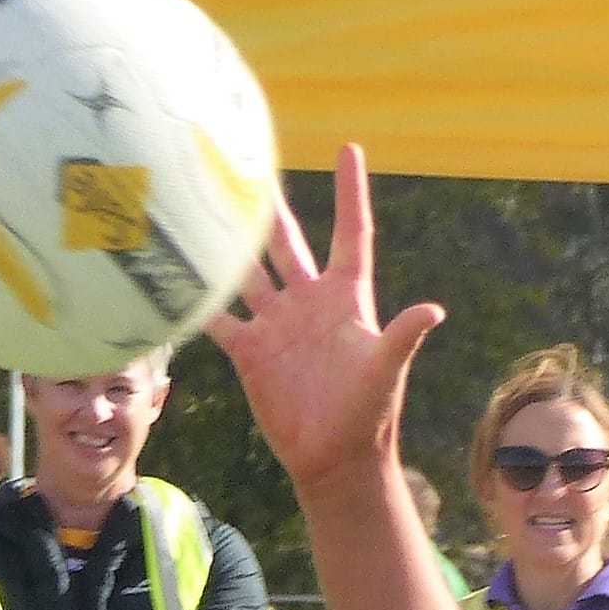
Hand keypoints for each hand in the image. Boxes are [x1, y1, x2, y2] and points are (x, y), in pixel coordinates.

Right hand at [207, 147, 446, 499]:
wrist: (334, 461)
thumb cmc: (367, 416)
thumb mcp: (385, 372)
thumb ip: (403, 337)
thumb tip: (434, 310)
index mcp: (347, 299)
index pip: (352, 233)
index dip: (351, 192)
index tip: (349, 148)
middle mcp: (310, 303)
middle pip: (288, 242)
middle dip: (271, 205)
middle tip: (250, 163)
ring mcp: (278, 325)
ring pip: (249, 271)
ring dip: (228, 242)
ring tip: (203, 203)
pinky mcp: (251, 352)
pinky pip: (219, 317)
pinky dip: (198, 297)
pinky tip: (173, 270)